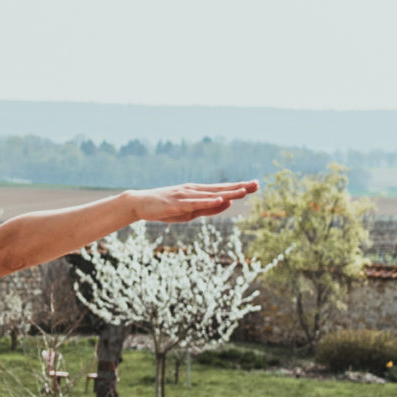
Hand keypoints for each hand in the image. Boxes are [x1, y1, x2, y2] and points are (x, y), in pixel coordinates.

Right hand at [126, 181, 257, 223]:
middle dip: (239, 187)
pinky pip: (195, 203)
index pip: (222, 189)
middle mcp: (194, 190)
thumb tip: (226, 203)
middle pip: (220, 189)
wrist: (139, 204)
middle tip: (257, 184)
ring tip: (243, 191)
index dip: (239, 187)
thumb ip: (207, 208)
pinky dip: (208, 201)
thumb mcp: (189, 211)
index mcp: (198, 192)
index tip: (255, 185)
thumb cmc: (164, 208)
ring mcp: (185, 196)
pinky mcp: (176, 203)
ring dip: (227, 192)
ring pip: (210, 194)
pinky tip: (219, 200)